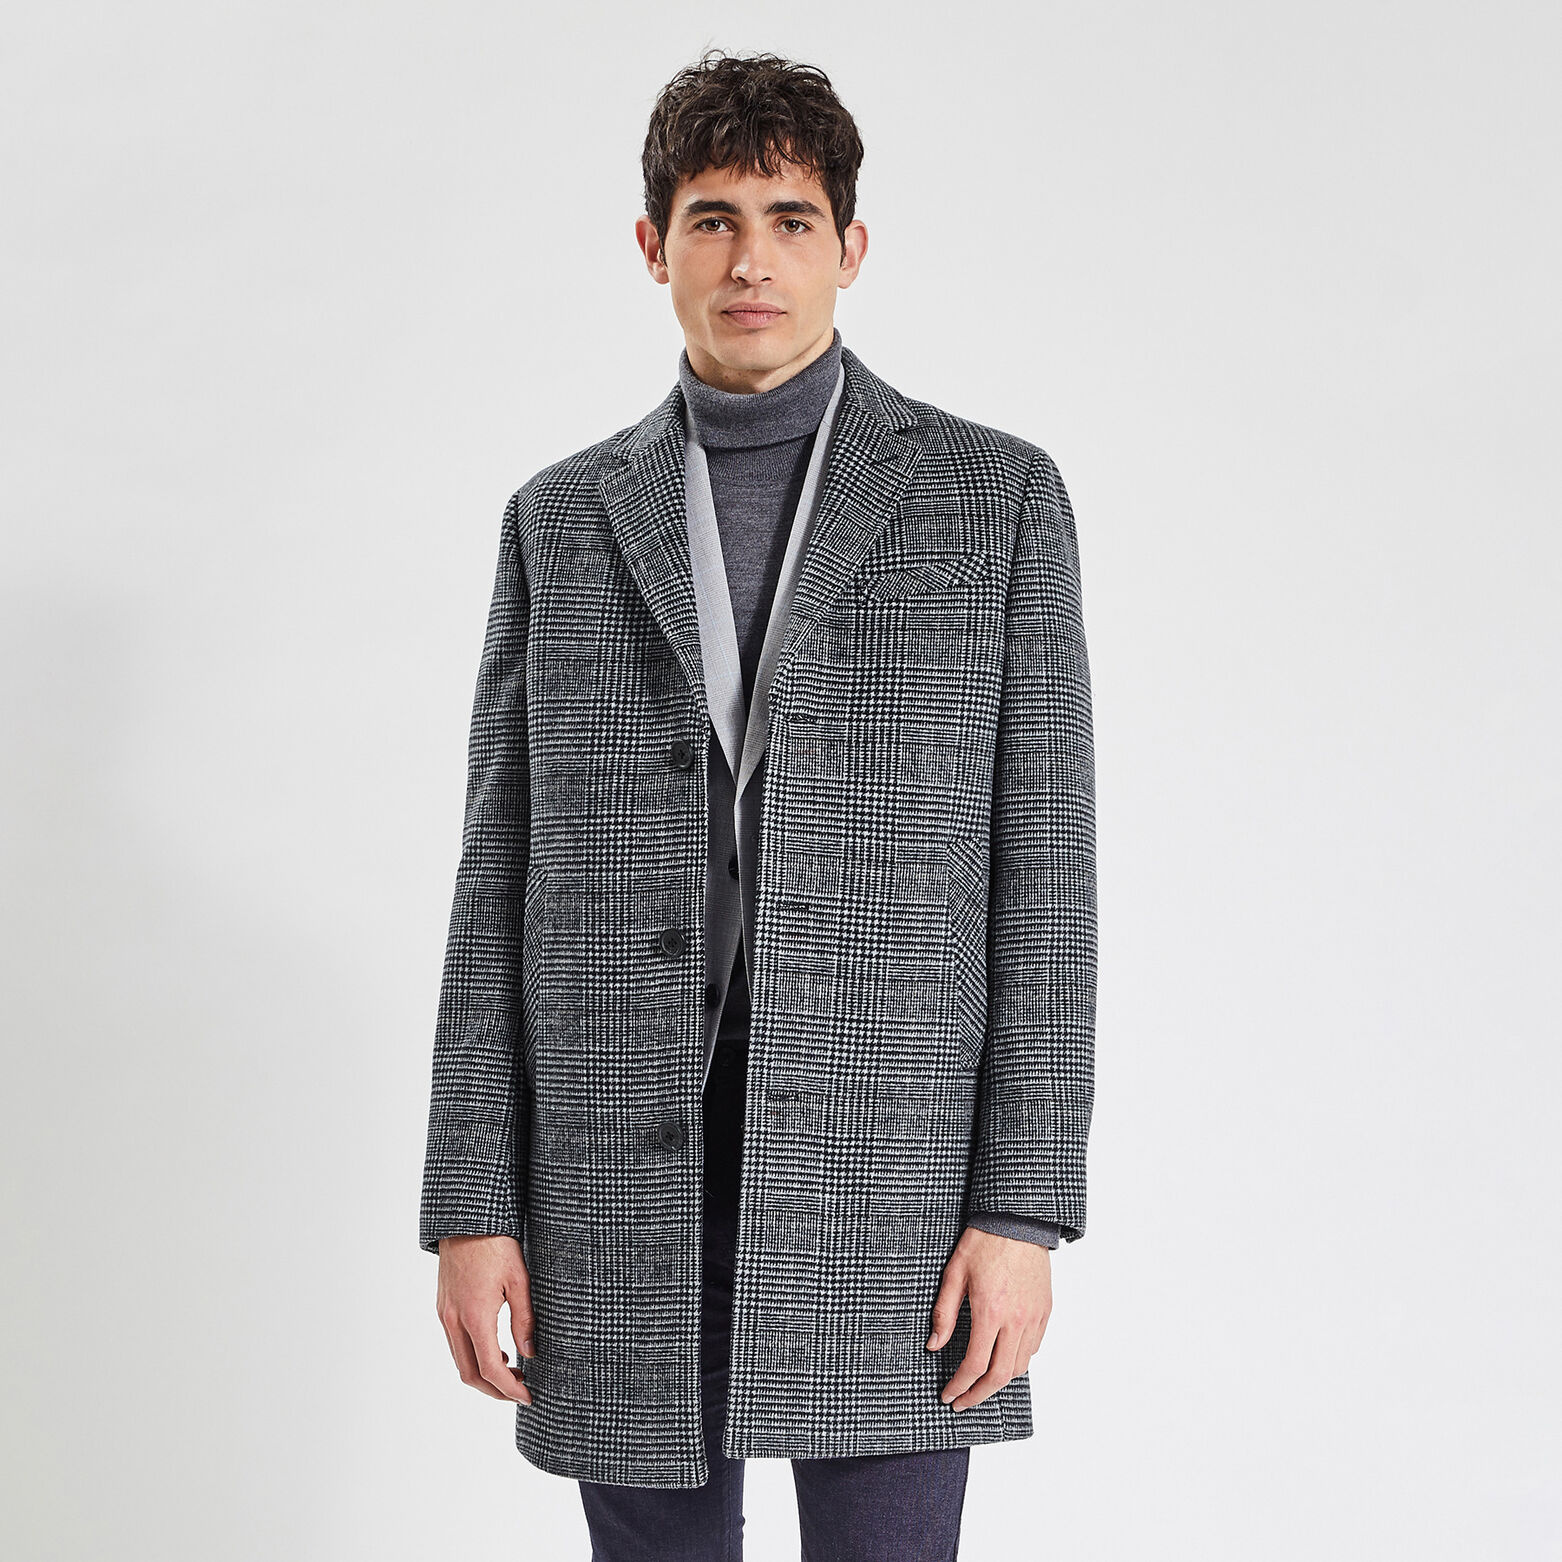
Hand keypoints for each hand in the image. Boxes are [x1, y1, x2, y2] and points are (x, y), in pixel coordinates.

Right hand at [435, 1234, 535, 1405]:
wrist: (467, 1219)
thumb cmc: (496, 1243)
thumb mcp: (519, 1279)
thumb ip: (525, 1319)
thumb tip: (530, 1353)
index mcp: (475, 1315)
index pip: (489, 1368)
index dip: (509, 1388)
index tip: (527, 1396)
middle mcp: (454, 1319)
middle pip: (469, 1374)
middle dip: (494, 1390)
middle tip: (520, 1391)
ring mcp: (445, 1314)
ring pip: (459, 1360)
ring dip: (483, 1374)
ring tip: (512, 1371)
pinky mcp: (443, 1307)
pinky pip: (455, 1343)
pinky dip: (473, 1356)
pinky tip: (495, 1349)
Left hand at [926, 1225, 1051, 1410]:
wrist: (1018, 1220)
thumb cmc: (984, 1241)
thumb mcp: (954, 1273)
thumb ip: (944, 1313)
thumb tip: (933, 1345)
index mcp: (990, 1312)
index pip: (975, 1365)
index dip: (960, 1386)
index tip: (949, 1395)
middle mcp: (1016, 1320)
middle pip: (1000, 1375)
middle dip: (979, 1395)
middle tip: (963, 1402)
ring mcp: (1034, 1317)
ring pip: (1020, 1365)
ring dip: (999, 1381)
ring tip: (981, 1382)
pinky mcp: (1045, 1311)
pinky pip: (1034, 1348)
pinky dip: (1018, 1361)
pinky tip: (1003, 1358)